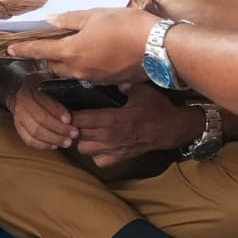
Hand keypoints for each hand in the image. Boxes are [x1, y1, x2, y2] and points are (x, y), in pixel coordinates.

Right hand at [8, 73, 76, 149]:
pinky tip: (54, 146)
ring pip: (34, 131)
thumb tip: (78, 84)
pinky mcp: (18, 127)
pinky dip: (42, 145)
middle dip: (59, 129)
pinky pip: (29, 140)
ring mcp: (18, 116)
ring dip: (52, 139)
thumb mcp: (50, 76)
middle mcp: (23, 102)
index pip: (44, 101)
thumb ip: (61, 81)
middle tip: (74, 134)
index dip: (57, 111)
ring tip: (67, 142)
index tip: (70, 119)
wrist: (20, 88)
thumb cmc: (42, 83)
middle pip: (40, 119)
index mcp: (32, 87)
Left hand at [9, 7, 153, 83]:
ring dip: (64, 61)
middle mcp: (79, 68)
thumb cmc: (127, 25)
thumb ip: (70, 19)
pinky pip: (87, 74)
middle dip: (46, 55)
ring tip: (68, 47)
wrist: (158, 47)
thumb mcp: (95, 15)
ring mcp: (94, 78)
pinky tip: (93, 53)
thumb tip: (50, 20)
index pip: (39, 50)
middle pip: (53, 64)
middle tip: (42, 43)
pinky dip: (83, 64)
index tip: (9, 49)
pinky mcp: (108, 81)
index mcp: (72, 50)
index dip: (23, 49)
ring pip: (70, 70)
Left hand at [71, 85, 196, 166]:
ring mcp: (112, 149)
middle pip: (77, 135)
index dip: (70, 114)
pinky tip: (99, 144)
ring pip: (83, 149)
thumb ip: (123, 84)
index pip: (79, 119)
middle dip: (73, 127)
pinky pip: (98, 161)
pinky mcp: (118, 158)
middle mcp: (108, 136)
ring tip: (85, 131)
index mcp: (111, 118)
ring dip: (81, 140)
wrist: (170, 129)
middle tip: (75, 118)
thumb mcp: (140, 90)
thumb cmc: (156, 108)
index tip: (67, 108)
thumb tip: (108, 76)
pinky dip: (95, 154)